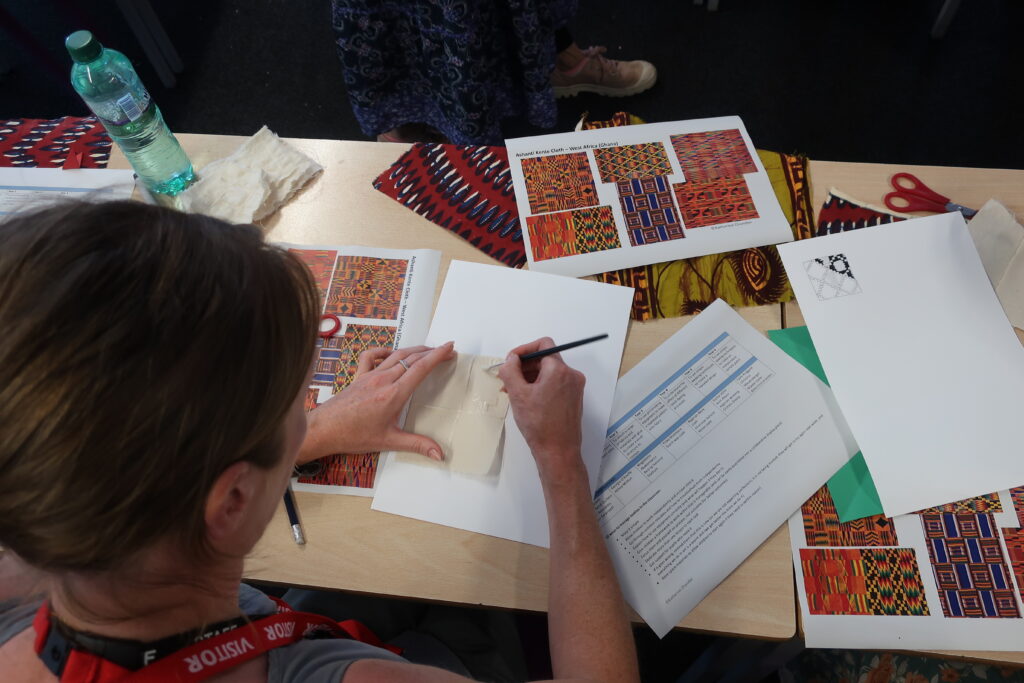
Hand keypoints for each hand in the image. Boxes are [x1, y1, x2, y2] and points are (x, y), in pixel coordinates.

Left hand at [298, 343, 455, 463]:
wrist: (324, 429)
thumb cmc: (353, 435)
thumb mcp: (388, 441)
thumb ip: (416, 444)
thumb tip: (438, 453)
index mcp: (393, 394)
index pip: (420, 368)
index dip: (438, 356)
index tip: (449, 348)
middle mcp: (383, 380)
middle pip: (412, 358)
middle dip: (431, 352)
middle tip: (446, 351)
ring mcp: (370, 376)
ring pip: (396, 355)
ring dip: (414, 350)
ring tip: (427, 350)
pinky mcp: (359, 377)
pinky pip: (372, 357)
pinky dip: (384, 351)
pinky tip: (391, 354)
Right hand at [498, 338, 585, 481]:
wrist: (558, 451)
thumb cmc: (538, 423)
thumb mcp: (518, 394)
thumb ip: (511, 370)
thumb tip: (511, 359)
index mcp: (559, 370)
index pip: (543, 345)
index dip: (524, 350)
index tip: (510, 362)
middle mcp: (571, 375)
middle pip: (545, 359)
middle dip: (524, 367)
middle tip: (507, 379)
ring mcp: (574, 388)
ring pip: (549, 373)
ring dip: (530, 378)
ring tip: (512, 392)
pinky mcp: (573, 399)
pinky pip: (554, 385)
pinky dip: (540, 387)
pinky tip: (526, 400)